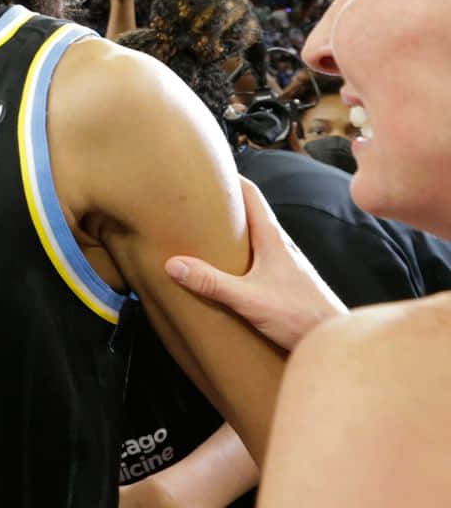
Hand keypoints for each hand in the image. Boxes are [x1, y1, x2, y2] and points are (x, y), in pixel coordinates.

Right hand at [166, 176, 346, 351]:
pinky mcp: (286, 279)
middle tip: (196, 199)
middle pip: (251, 212)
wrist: (334, 338)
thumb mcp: (248, 299)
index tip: (206, 168)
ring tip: (206, 230)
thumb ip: (211, 283)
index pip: (250, 194)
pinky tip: (229, 266)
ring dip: (233, 228)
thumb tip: (173, 264)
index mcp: (273, 238)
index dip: (229, 177)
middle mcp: (281, 244)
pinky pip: (260, 254)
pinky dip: (241, 250)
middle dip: (225, 203)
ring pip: (256, 234)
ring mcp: (286, 262)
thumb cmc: (300, 316)